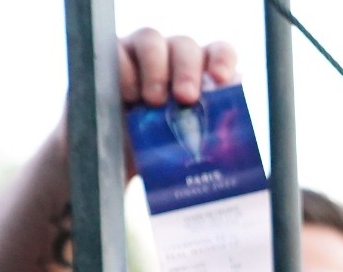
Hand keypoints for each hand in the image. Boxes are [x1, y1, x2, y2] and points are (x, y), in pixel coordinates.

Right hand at [86, 29, 238, 179]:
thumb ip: (210, 131)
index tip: (220, 79)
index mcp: (202, 73)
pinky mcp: (112, 57)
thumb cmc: (162, 150)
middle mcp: (174, 57)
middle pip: (185, 46)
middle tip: (185, 98)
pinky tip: (129, 96)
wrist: (118, 160)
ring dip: (156, 70)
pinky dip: (125, 72)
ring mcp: (141, 52)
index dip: (222, 60)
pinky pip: (118, 52)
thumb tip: (229, 134)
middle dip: (187, 71)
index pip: (220, 52)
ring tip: (154, 102)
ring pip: (151, 40)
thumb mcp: (188, 143)